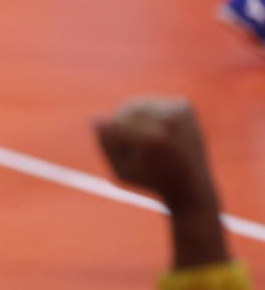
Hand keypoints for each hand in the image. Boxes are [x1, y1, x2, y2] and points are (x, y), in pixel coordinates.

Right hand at [95, 97, 217, 213]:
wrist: (192, 186)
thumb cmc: (151, 181)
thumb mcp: (120, 170)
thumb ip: (106, 143)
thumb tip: (96, 119)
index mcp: (153, 139)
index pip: (114, 124)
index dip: (114, 140)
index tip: (128, 156)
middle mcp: (169, 120)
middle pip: (127, 109)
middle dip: (124, 126)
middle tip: (137, 149)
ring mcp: (180, 110)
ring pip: (139, 105)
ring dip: (136, 120)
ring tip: (148, 142)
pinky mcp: (184, 105)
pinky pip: (153, 103)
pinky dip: (151, 116)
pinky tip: (161, 133)